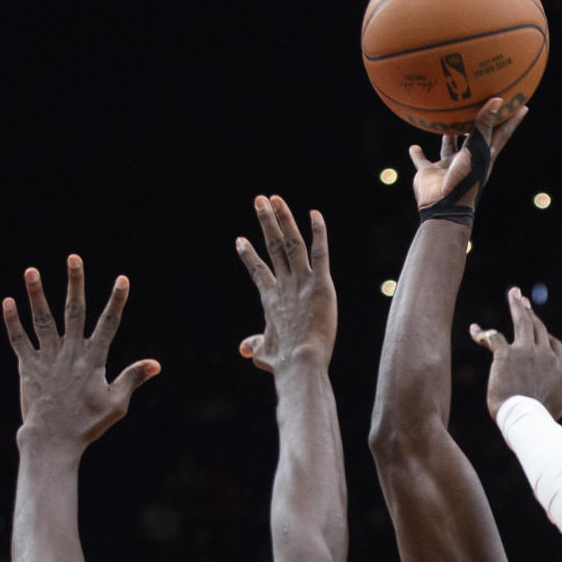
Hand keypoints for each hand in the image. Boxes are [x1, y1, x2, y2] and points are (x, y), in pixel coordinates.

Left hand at [3, 255, 159, 447]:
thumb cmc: (87, 425)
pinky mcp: (28, 367)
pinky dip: (12, 321)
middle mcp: (70, 353)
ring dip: (37, 294)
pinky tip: (8, 301)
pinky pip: (19, 339)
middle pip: (73, 311)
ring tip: (32, 270)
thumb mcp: (116, 404)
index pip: (108, 324)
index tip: (122, 279)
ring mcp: (47, 358)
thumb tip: (156, 364)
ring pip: (42, 319)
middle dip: (75, 283)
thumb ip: (132, 378)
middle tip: (74, 257)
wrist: (53, 440)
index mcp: (93, 360)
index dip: (117, 300)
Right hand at [236, 197, 336, 372]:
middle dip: (265, 221)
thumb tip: (244, 348)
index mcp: (270, 299)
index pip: (258, 270)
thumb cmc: (283, 362)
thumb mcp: (264, 353)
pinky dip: (318, 233)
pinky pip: (320, 253)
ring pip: (291, 243)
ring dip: (283, 218)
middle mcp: (283, 285)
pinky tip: (314, 214)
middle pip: (272, 246)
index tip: (241, 240)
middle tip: (259, 200)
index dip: (249, 255)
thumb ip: (255, 345)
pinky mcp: (320, 285)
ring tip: (275, 198)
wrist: (299, 363)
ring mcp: (301, 283)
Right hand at [409, 96, 528, 213]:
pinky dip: (418, 154)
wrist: (443, 206)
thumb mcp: (477, 150)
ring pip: (449, 146)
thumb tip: (497, 100)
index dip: (512, 120)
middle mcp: (468, 159)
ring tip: (446, 120)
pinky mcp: (430, 172)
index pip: (501, 133)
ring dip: (448, 135)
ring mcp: (449, 166)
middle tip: (481, 104)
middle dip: (479, 122)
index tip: (522, 105)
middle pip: (475, 136)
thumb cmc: (466, 179)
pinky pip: (422, 160)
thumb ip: (484, 125)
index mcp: (484, 156)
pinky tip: (415, 147)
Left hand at [471, 288, 561, 421]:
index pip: (553, 344)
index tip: (536, 330)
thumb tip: (549, 400)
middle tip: (524, 302)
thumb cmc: (540, 420)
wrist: (527, 420)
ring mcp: (528, 352)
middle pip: (539, 328)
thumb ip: (553, 394)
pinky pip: (493, 337)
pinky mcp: (508, 354)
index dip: (543, 336)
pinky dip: (482, 334)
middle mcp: (547, 355)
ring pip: (524, 322)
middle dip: (531, 313)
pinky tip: (475, 330)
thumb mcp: (555, 406)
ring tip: (514, 294)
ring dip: (518, 306)